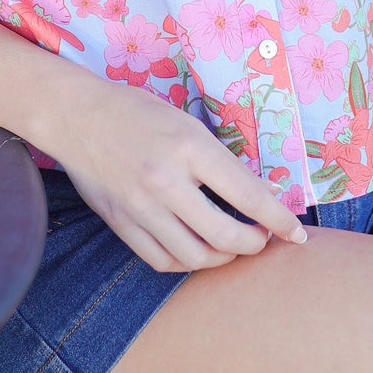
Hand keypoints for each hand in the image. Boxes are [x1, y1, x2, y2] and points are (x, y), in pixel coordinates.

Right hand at [53, 80, 308, 272]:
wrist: (75, 115)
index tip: (296, 233)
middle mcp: (166, 182)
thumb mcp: (187, 124)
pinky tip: (197, 251)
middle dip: (254, 245)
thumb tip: (259, 195)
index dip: (279, 220)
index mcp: (189, 148)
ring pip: (195, 257)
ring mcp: (140, 208)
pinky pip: (161, 260)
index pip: (248, 196)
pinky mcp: (120, 223)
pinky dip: (187, 262)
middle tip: (263, 239)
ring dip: (223, 259)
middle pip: (225, 237)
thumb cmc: (136, 110)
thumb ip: (220, 161)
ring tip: (233, 247)